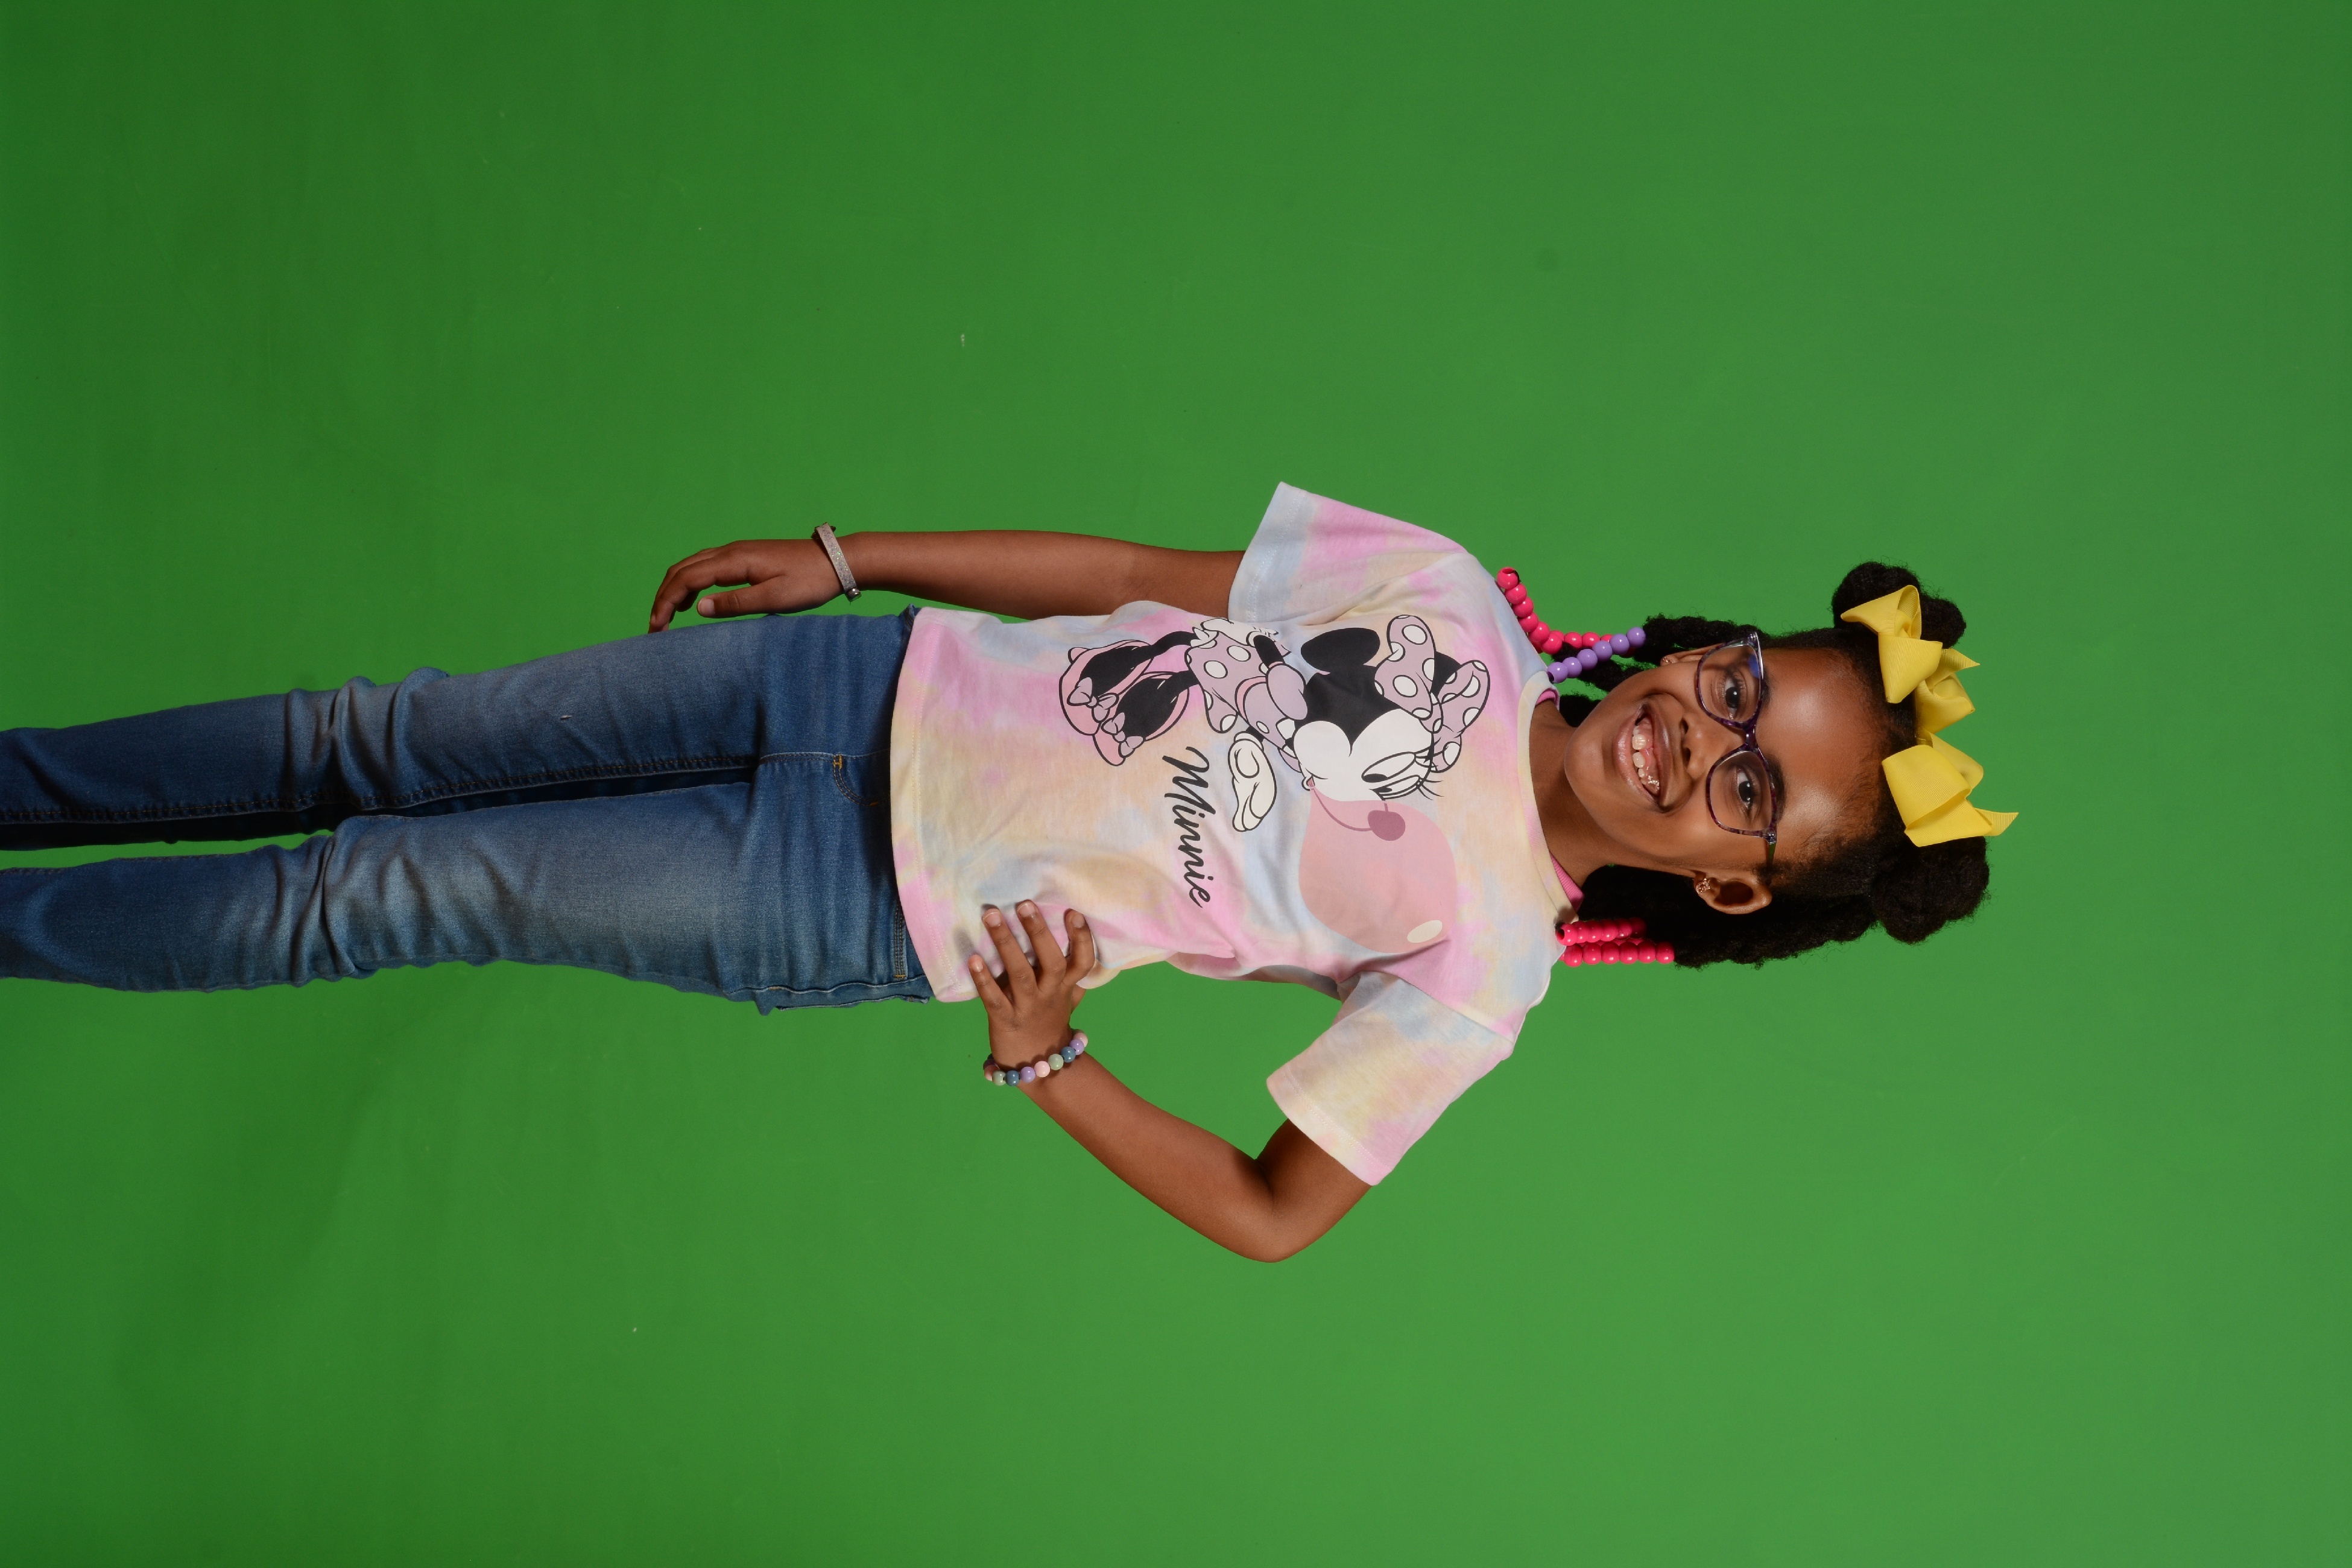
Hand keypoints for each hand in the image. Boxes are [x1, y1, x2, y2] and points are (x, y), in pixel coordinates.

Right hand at [647, 538, 844, 631]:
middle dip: (663, 596)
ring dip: (674, 589)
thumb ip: (735, 603)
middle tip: (654, 626)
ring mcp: (736, 552)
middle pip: (682, 569)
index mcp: (734, 560)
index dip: (666, 602)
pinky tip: (691, 601)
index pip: (686, 579)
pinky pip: (705, 566)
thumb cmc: (809, 582)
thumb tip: (697, 607)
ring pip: (691, 566)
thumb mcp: (774, 599)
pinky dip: (690, 582)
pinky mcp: (744, 557)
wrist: (836, 562)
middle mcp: (730, 551)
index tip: (656, 627)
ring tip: (666, 617)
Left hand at [969, 901, 1095, 1070]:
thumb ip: (1072, 975)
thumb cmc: (1048, 1022)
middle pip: (1051, 961)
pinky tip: (972, 959)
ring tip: (991, 915)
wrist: (1035, 1066)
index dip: (1080, 938)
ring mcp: (1028, 1008)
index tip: (1072, 911)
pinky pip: (993, 999)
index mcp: (1065, 987)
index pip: (1082, 961)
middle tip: (1025, 903)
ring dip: (1005, 943)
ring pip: (1020, 973)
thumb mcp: (1066, 998)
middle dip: (1039, 932)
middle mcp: (1050, 995)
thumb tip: (1080, 946)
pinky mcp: (1005, 1021)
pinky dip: (983, 979)